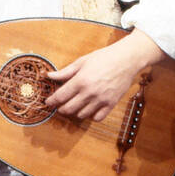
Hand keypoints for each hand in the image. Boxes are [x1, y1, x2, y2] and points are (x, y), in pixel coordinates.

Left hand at [45, 31, 162, 120]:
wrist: (126, 60)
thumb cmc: (104, 57)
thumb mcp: (82, 61)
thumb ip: (65, 72)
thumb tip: (50, 76)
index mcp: (80, 81)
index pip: (60, 97)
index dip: (51, 101)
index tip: (48, 102)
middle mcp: (89, 93)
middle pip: (68, 109)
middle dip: (61, 109)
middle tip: (60, 105)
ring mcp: (101, 100)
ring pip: (81, 115)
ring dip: (75, 112)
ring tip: (75, 105)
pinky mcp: (111, 104)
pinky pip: (97, 117)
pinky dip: (91, 115)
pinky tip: (89, 108)